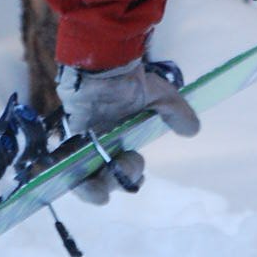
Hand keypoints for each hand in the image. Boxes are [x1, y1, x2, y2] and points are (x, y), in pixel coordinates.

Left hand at [55, 58, 198, 203]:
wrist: (102, 64)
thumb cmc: (127, 80)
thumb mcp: (159, 96)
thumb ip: (175, 113)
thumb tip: (193, 129)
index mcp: (121, 139)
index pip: (124, 168)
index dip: (130, 176)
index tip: (139, 176)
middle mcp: (101, 145)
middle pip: (105, 178)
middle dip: (116, 182)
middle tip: (122, 169)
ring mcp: (82, 143)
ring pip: (83, 178)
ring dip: (91, 190)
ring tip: (97, 192)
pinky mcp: (66, 138)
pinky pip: (63, 165)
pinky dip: (66, 176)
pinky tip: (75, 181)